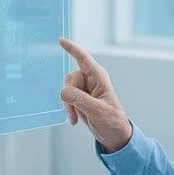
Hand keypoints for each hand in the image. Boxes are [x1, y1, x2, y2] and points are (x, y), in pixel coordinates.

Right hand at [59, 38, 132, 152]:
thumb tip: (63, 92)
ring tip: (77, 116)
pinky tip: (75, 119)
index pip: (83, 58)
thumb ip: (80, 100)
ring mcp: (84, 88)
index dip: (72, 48)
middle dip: (69, 95)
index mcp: (99, 77)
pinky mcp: (78, 97)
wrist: (112, 134)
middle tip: (75, 110)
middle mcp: (90, 79)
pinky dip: (68, 109)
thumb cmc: (112, 120)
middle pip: (70, 78)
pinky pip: (65, 98)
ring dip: (68, 104)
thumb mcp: (98, 111)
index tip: (61, 40)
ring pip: (65, 89)